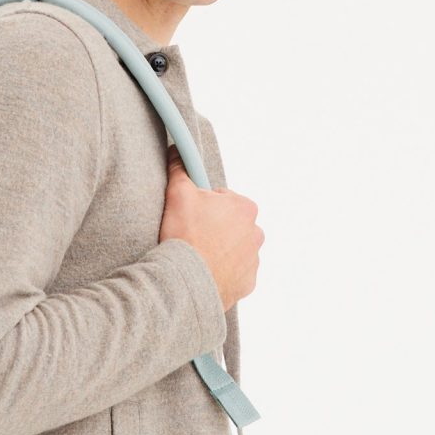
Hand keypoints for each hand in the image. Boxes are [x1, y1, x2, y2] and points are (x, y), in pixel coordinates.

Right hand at [159, 141, 262, 312]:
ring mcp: (254, 261)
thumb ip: (180, 168)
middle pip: (232, 226)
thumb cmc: (185, 235)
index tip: (192, 217)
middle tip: (194, 237)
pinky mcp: (248, 283)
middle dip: (216, 229)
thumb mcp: (178, 194)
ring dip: (221, 251)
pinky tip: (206, 273)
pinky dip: (223, 273)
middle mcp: (257, 233)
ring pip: (235, 250)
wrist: (186, 281)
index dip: (204, 207)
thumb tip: (177, 151)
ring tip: (199, 257)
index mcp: (246, 208)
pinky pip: (236, 274)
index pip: (224, 201)